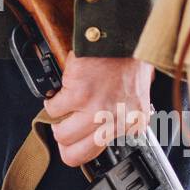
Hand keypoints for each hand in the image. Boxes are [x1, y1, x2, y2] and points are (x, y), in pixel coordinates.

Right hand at [45, 52, 153, 166]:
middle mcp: (115, 121)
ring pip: (61, 134)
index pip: (97, 154)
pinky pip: (53, 109)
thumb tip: (101, 127)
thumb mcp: (137, 95)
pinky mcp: (78, 94)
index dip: (81, 145)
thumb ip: (121, 114)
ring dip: (57, 122)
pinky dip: (52, 101)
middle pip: (74, 154)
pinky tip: (60, 91)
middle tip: (64, 125)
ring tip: (63, 107)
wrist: (124, 35)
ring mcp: (96, 110)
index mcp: (131, 123)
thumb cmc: (131, 58)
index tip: (76, 138)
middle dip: (65, 140)